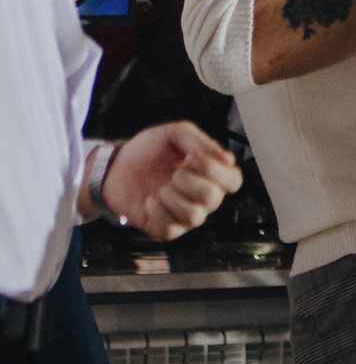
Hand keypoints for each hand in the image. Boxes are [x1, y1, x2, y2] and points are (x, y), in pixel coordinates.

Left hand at [99, 122, 241, 240]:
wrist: (115, 167)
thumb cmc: (150, 150)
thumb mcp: (176, 134)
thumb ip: (202, 142)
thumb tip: (228, 159)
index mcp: (213, 176)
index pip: (233, 180)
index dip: (215, 169)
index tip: (191, 157)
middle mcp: (205, 199)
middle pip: (213, 197)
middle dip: (189, 181)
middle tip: (173, 173)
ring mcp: (187, 216)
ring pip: (195, 216)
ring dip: (173, 198)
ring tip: (160, 189)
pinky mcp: (166, 229)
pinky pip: (171, 228)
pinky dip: (157, 211)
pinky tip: (150, 201)